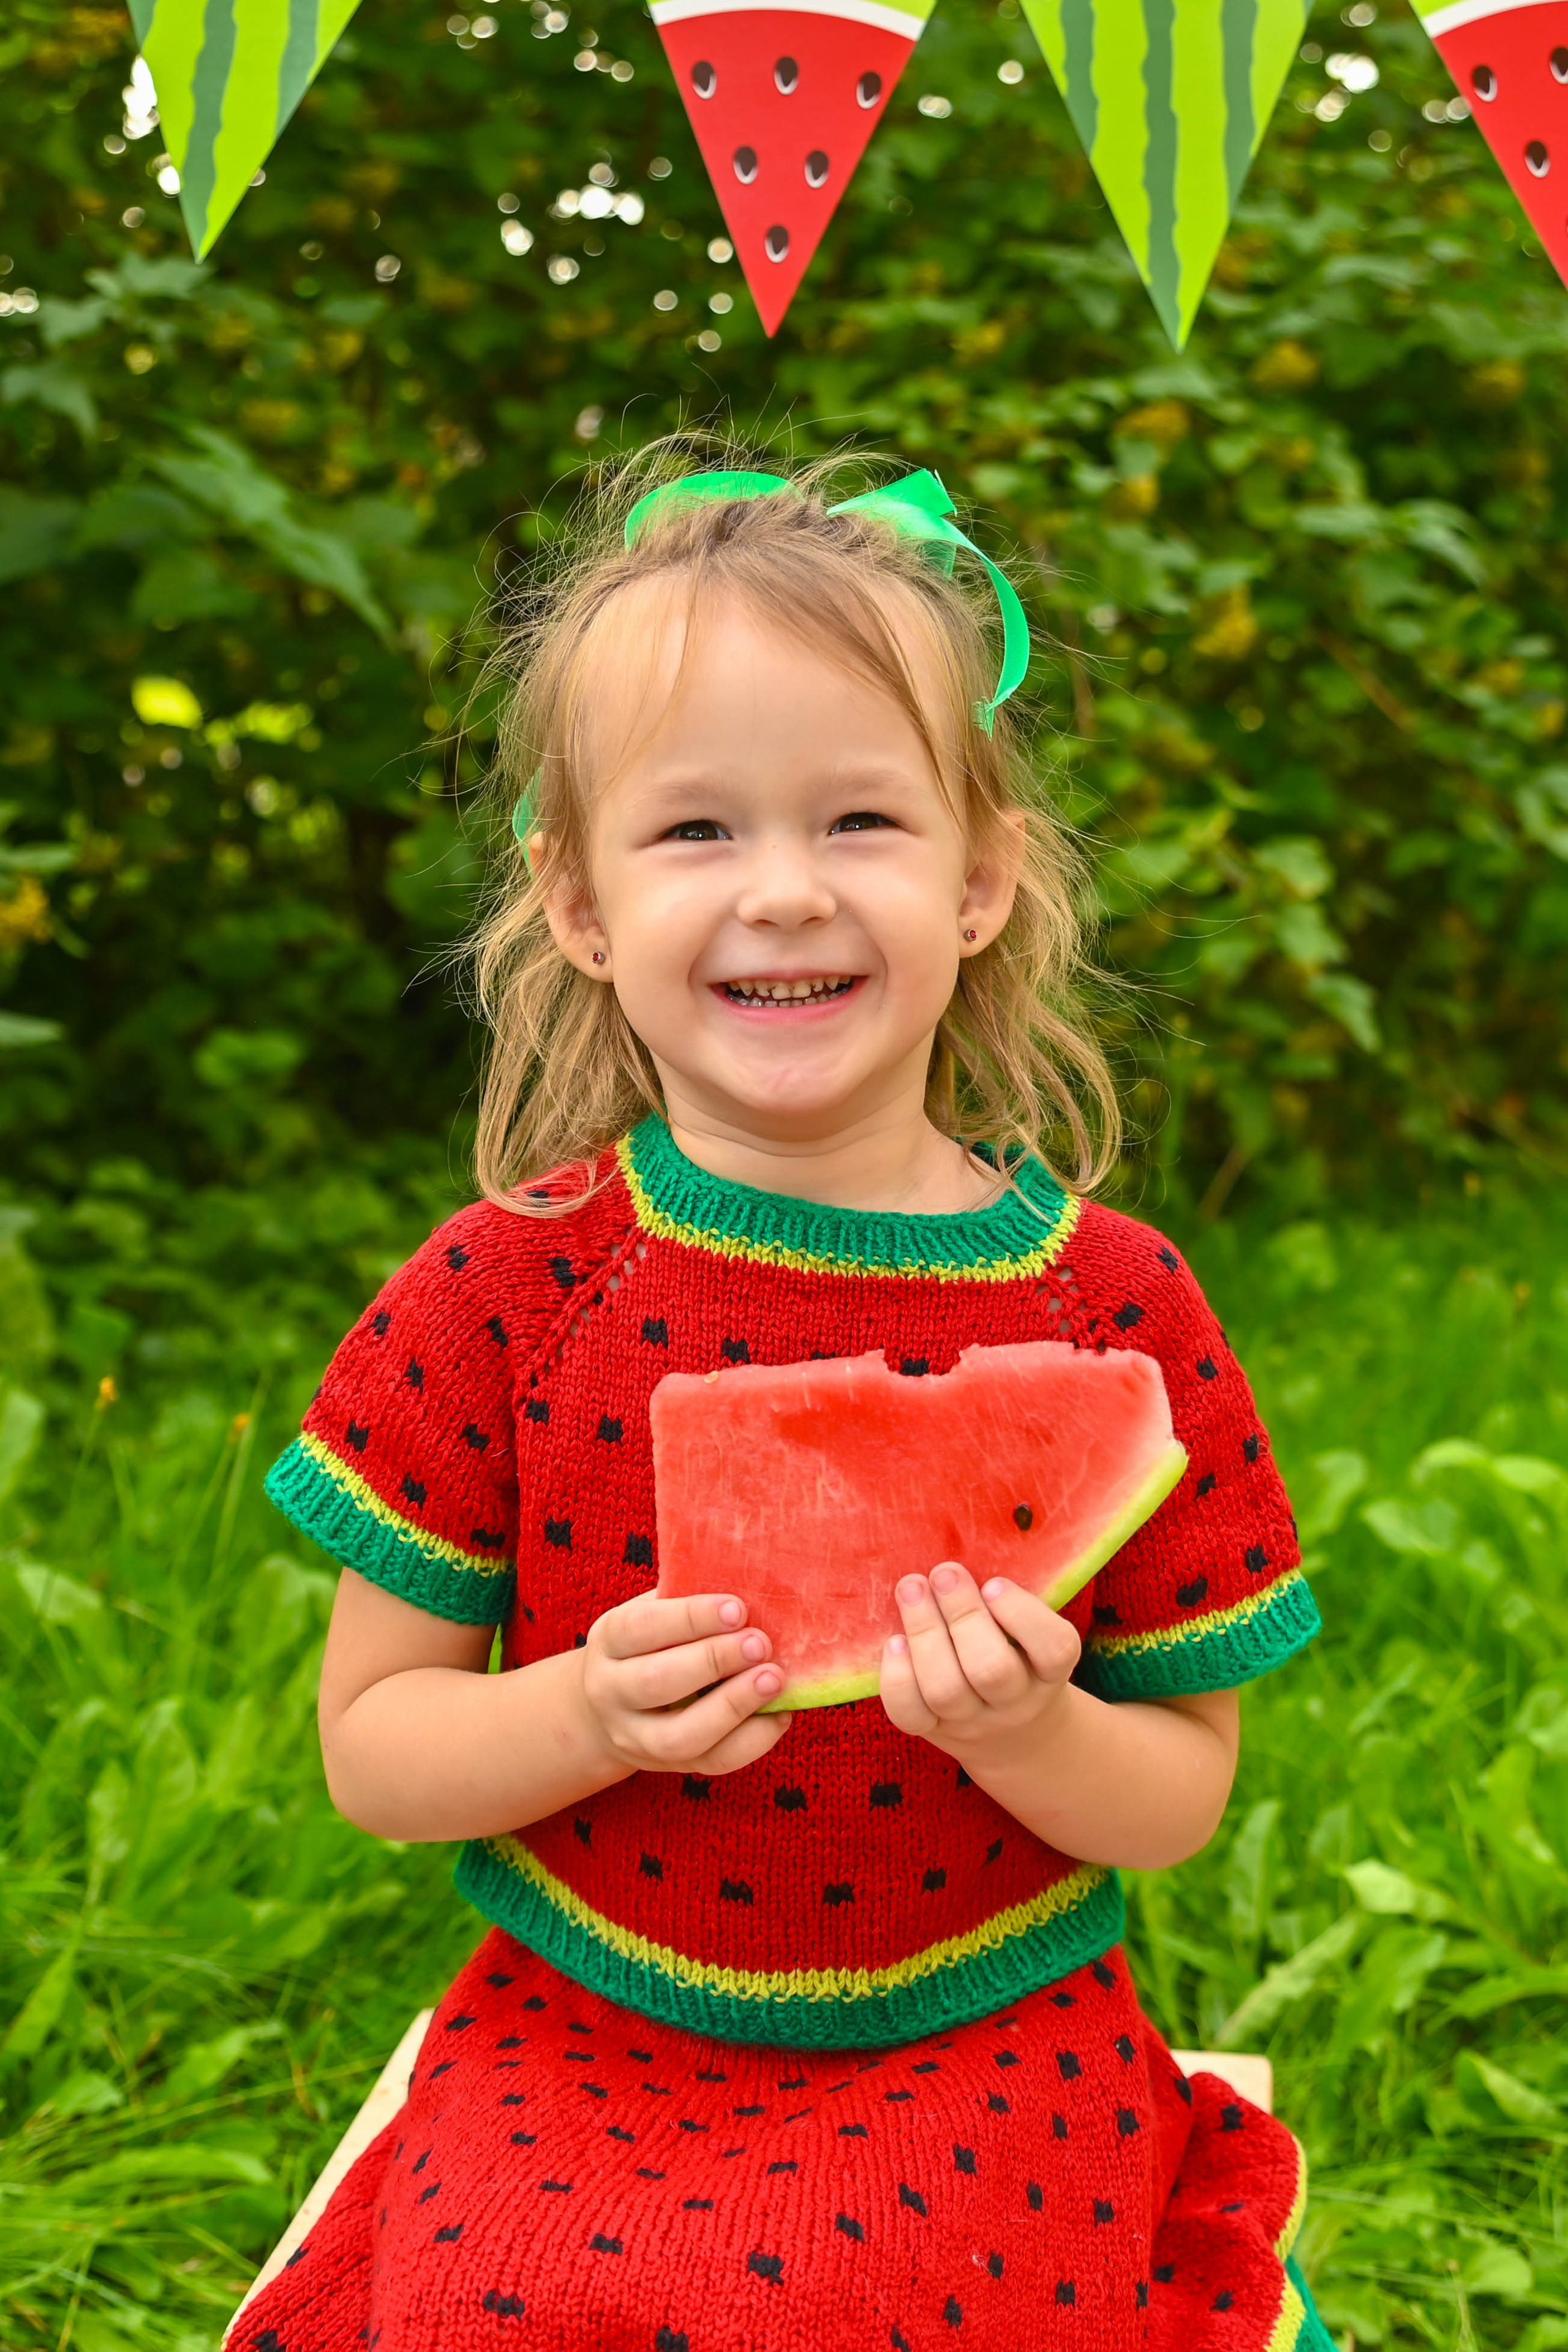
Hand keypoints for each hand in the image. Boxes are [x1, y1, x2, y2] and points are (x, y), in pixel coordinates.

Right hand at [578, 1592, 791, 1778]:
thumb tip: (750, 1582)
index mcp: (609, 1643)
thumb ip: (685, 1601)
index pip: (642, 1628)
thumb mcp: (650, 1615)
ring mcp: (638, 1738)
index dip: (690, 1618)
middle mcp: (612, 1694)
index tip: (737, 1608)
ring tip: (774, 1678)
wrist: (606, 1710)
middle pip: (658, 1683)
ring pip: (681, 1735)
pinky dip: (754, 1740)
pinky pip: (714, 1762)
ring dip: (733, 1706)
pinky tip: (780, 1712)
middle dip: (714, 1661)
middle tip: (760, 1643)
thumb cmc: (648, 1645)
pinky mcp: (672, 1766)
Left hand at [878, 1562, 1080, 1763]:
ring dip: (924, 1632)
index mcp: (1050, 1671)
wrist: (1012, 1733)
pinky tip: (893, 1641)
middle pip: (990, 1669)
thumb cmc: (1018, 1656)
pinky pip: (910, 1714)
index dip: (1022, 1616)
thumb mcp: (1033, 1633)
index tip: (994, 1583)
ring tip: (911, 1589)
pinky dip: (898, 1677)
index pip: (1054, 1650)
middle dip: (962, 1615)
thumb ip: (1010, 1600)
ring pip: (946, 1690)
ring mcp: (972, 1721)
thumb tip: (962, 1541)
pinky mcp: (933, 1731)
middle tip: (944, 1572)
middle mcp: (1015, 1701)